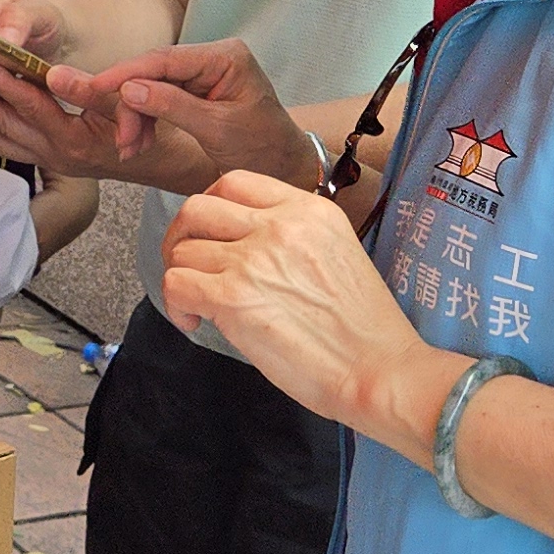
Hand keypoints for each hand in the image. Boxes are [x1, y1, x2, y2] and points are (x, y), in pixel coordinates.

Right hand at [73, 39, 319, 198]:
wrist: (286, 167)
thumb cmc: (264, 147)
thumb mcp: (217, 130)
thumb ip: (172, 106)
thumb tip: (128, 90)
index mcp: (225, 57)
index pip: (166, 59)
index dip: (127, 72)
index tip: (96, 87)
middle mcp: (213, 58)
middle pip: (155, 73)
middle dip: (133, 106)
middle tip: (124, 141)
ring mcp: (203, 74)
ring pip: (152, 88)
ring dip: (137, 118)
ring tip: (131, 148)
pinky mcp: (196, 91)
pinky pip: (160, 100)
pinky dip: (147, 122)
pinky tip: (139, 143)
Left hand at [160, 170, 445, 446]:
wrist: (379, 370)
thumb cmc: (364, 330)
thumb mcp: (337, 254)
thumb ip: (292, 240)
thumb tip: (244, 249)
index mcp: (308, 210)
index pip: (236, 182)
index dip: (211, 206)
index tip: (209, 233)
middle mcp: (279, 225)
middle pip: (197, 208)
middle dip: (181, 237)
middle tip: (189, 265)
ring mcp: (254, 259)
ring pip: (182, 250)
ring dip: (180, 276)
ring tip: (196, 304)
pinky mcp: (233, 297)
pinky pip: (176, 284)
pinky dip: (175, 305)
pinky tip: (194, 322)